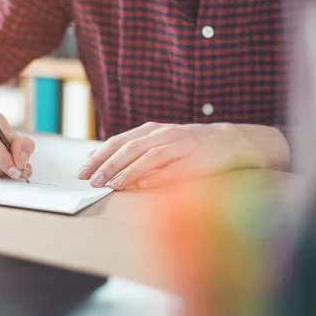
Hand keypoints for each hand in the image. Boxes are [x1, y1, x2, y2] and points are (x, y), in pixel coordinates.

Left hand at [78, 122, 289, 189]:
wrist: (232, 142)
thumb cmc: (190, 147)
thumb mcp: (158, 144)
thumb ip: (132, 151)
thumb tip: (99, 160)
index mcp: (152, 131)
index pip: (119, 141)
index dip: (100, 155)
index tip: (83, 169)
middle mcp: (164, 134)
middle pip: (130, 147)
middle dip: (108, 164)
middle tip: (92, 179)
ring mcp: (180, 144)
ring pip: (149, 156)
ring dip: (128, 171)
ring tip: (111, 184)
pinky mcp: (196, 157)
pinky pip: (172, 167)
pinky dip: (155, 176)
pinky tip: (141, 184)